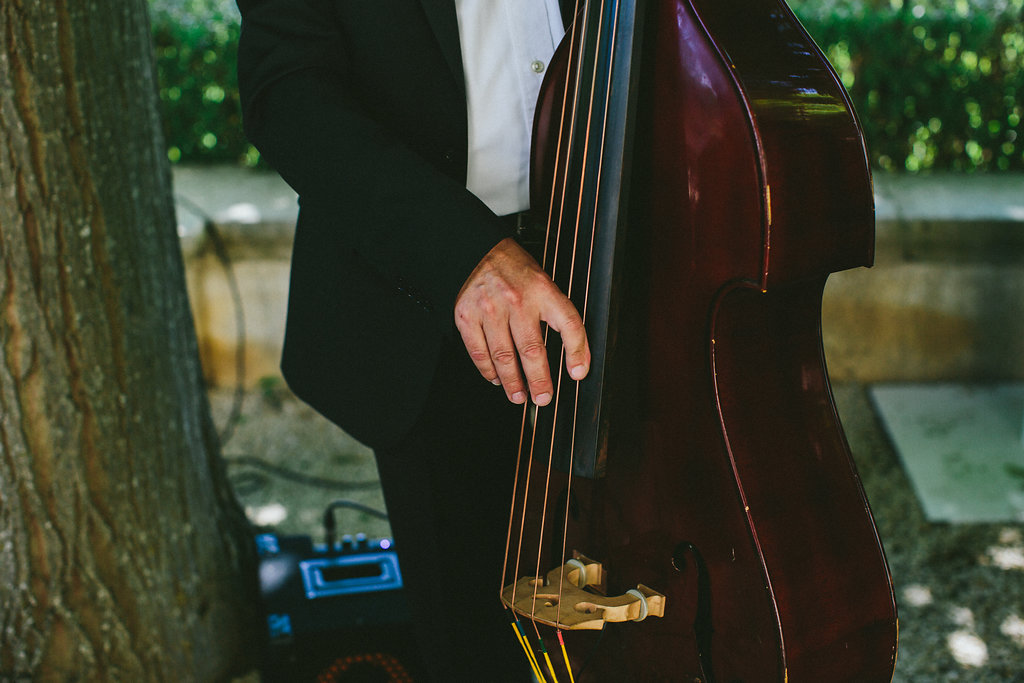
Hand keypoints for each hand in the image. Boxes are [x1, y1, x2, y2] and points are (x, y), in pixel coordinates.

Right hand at [454, 237, 589, 405]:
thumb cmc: (516, 273)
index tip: (578, 373)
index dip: (577, 351)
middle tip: (543, 398)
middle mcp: (516, 299)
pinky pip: (479, 352)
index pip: (568, 323)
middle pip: (532, 349)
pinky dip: (488, 371)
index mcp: (542, 289)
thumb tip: (575, 360)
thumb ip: (560, 317)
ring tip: (519, 396)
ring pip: (503, 356)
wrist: (478, 250)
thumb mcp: (545, 285)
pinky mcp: (466, 316)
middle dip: (539, 380)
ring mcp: (489, 308)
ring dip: (513, 382)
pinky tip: (497, 379)